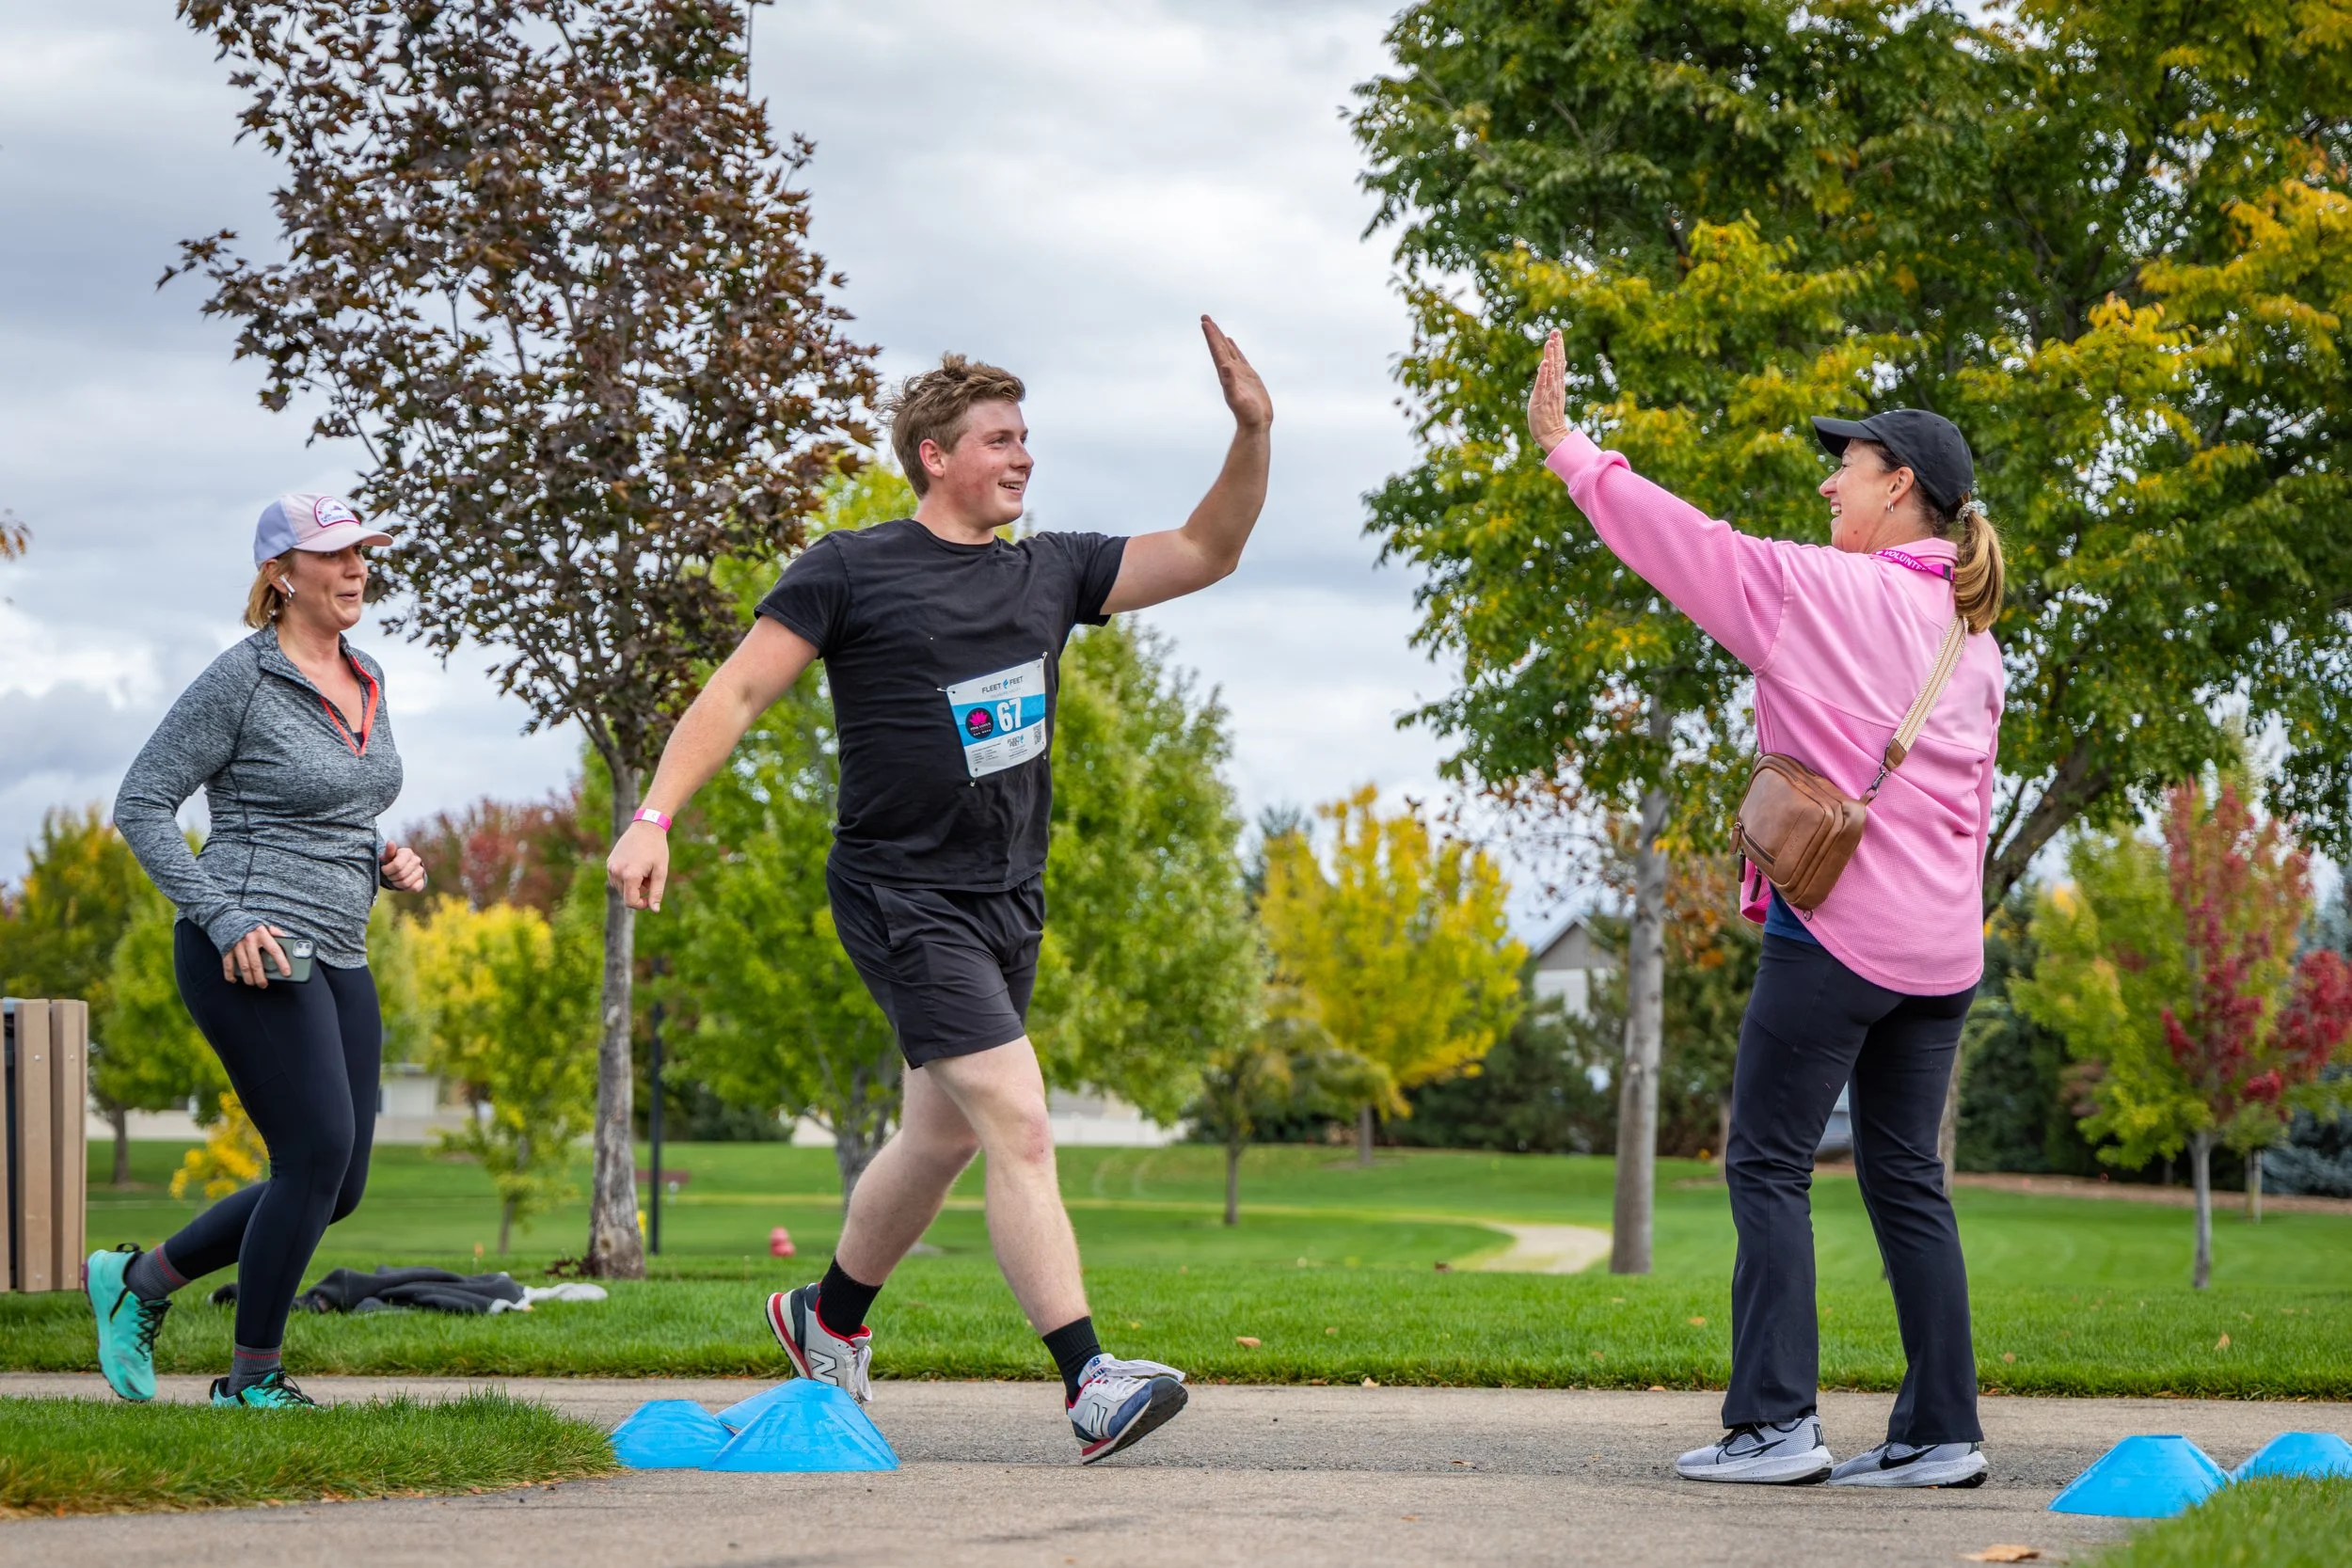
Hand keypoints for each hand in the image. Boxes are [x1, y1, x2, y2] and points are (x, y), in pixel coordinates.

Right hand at [225, 924, 290, 988]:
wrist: (226, 916)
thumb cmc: (249, 924)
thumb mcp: (264, 925)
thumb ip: (276, 933)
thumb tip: (288, 940)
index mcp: (262, 934)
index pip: (275, 950)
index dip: (282, 963)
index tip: (287, 973)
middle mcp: (250, 940)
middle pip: (257, 963)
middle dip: (261, 977)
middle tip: (264, 985)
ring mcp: (237, 945)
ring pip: (244, 967)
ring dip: (249, 978)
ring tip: (253, 983)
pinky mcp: (226, 949)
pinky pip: (228, 965)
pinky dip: (230, 974)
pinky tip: (234, 980)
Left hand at [380, 841, 427, 892]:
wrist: (400, 869)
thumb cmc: (391, 861)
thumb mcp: (387, 856)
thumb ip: (389, 851)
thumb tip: (390, 842)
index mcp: (407, 852)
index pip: (397, 865)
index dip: (387, 870)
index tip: (383, 869)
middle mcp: (416, 860)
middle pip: (401, 875)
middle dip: (391, 877)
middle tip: (389, 875)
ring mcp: (420, 870)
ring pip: (406, 882)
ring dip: (396, 883)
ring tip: (394, 879)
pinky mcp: (422, 880)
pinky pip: (414, 887)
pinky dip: (405, 888)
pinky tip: (401, 883)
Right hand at [608, 820, 670, 912]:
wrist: (646, 826)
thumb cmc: (657, 849)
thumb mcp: (661, 871)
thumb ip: (657, 892)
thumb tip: (654, 910)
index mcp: (630, 875)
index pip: (631, 902)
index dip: (641, 905)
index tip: (650, 899)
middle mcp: (616, 871)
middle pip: (626, 895)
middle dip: (639, 891)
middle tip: (650, 876)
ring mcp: (611, 866)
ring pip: (621, 888)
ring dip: (633, 884)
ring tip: (643, 869)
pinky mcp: (609, 862)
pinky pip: (617, 879)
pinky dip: (626, 877)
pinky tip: (635, 864)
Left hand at [1202, 316, 1270, 433]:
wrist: (1256, 424)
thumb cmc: (1247, 414)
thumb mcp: (1238, 399)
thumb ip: (1230, 383)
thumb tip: (1225, 367)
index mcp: (1226, 374)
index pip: (1217, 351)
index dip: (1211, 336)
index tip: (1204, 322)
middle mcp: (1230, 371)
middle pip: (1219, 347)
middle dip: (1212, 332)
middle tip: (1204, 316)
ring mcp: (1239, 373)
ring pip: (1227, 350)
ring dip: (1220, 337)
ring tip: (1213, 325)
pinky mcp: (1248, 375)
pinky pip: (1239, 357)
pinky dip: (1233, 347)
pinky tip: (1230, 341)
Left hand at [1526, 329, 1570, 453]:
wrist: (1551, 435)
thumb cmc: (1550, 417)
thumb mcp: (1554, 394)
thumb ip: (1556, 379)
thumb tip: (1559, 363)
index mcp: (1557, 384)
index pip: (1559, 362)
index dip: (1558, 348)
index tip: (1557, 334)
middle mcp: (1555, 386)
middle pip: (1557, 363)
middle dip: (1556, 346)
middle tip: (1556, 331)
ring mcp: (1548, 392)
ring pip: (1551, 370)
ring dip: (1551, 355)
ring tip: (1551, 341)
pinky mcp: (1540, 399)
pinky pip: (1543, 384)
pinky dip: (1544, 373)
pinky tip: (1545, 362)